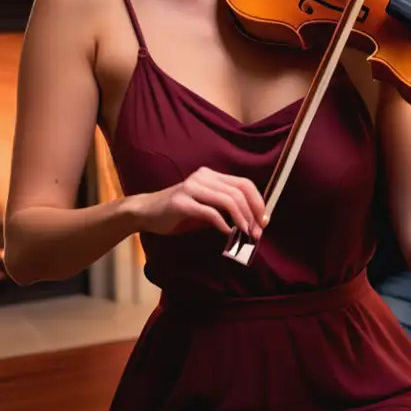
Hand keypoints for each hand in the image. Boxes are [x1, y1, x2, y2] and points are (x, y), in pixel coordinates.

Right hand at [131, 167, 267, 237]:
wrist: (146, 212)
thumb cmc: (178, 213)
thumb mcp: (205, 207)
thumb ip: (225, 210)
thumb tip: (253, 223)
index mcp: (211, 176)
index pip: (244, 183)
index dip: (258, 202)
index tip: (264, 221)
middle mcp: (203, 177)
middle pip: (239, 192)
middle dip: (252, 213)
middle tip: (256, 233)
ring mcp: (192, 187)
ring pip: (227, 200)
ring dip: (240, 219)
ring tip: (244, 234)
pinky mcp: (181, 202)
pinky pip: (209, 212)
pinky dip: (222, 224)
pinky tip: (226, 233)